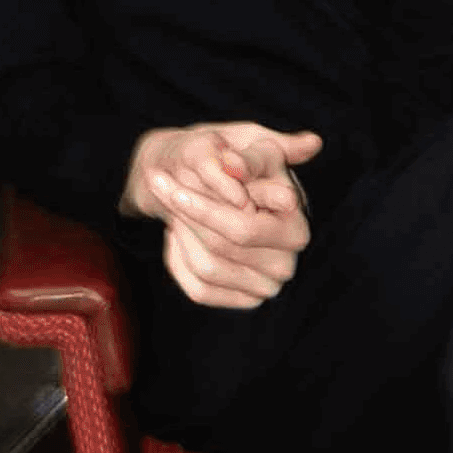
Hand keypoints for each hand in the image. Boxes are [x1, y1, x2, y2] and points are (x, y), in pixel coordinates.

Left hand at [122, 119, 320, 309]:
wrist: (248, 196)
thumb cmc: (257, 168)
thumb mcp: (262, 151)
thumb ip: (252, 158)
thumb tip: (231, 164)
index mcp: (296, 230)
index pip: (242, 227)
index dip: (204, 207)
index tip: (169, 186)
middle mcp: (284, 266)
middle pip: (220, 246)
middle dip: (184, 214)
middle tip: (156, 184)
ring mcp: (264, 288)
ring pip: (206, 267)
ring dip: (180, 233)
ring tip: (170, 202)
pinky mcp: (244, 301)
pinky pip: (199, 289)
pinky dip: (179, 261)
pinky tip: (174, 232)